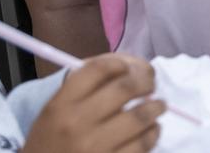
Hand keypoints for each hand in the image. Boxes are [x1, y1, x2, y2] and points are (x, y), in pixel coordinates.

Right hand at [23, 54, 162, 152]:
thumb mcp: (54, 113)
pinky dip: (153, 133)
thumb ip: (85, 88)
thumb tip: (131, 69)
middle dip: (146, 81)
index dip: (120, 64)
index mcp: (60, 105)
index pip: (98, 69)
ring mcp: (94, 147)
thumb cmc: (51, 143)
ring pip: (139, 116)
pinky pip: (142, 144)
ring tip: (159, 106)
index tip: (128, 68)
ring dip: (156, 107)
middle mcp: (76, 123)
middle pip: (125, 88)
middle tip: (151, 84)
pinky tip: (152, 129)